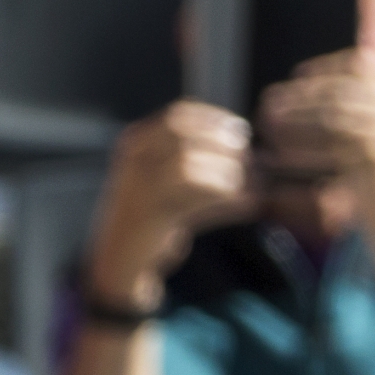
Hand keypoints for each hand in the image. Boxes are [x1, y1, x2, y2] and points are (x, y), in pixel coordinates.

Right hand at [86, 102, 254, 309]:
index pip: (177, 115)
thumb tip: (250, 149)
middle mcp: (133, 161)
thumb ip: (200, 161)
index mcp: (136, 144)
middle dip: (221, 143)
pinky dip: (227, 198)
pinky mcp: (151, 216)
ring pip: (185, 166)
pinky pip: (194, 199)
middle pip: (183, 135)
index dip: (213, 118)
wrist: (124, 259)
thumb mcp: (170, 179)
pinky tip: (247, 203)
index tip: (240, 130)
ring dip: (224, 173)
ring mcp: (138, 187)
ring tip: (246, 185)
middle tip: (247, 157)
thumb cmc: (156, 216)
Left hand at [256, 50, 374, 183]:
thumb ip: (353, 93)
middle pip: (341, 90)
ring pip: (332, 115)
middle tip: (270, 103)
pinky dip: (302, 147)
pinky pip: (330, 143)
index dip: (326, 66)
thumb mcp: (372, 121)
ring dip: (295, 118)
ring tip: (269, 123)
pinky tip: (281, 152)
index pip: (360, 63)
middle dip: (302, 96)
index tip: (297, 75)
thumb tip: (303, 74)